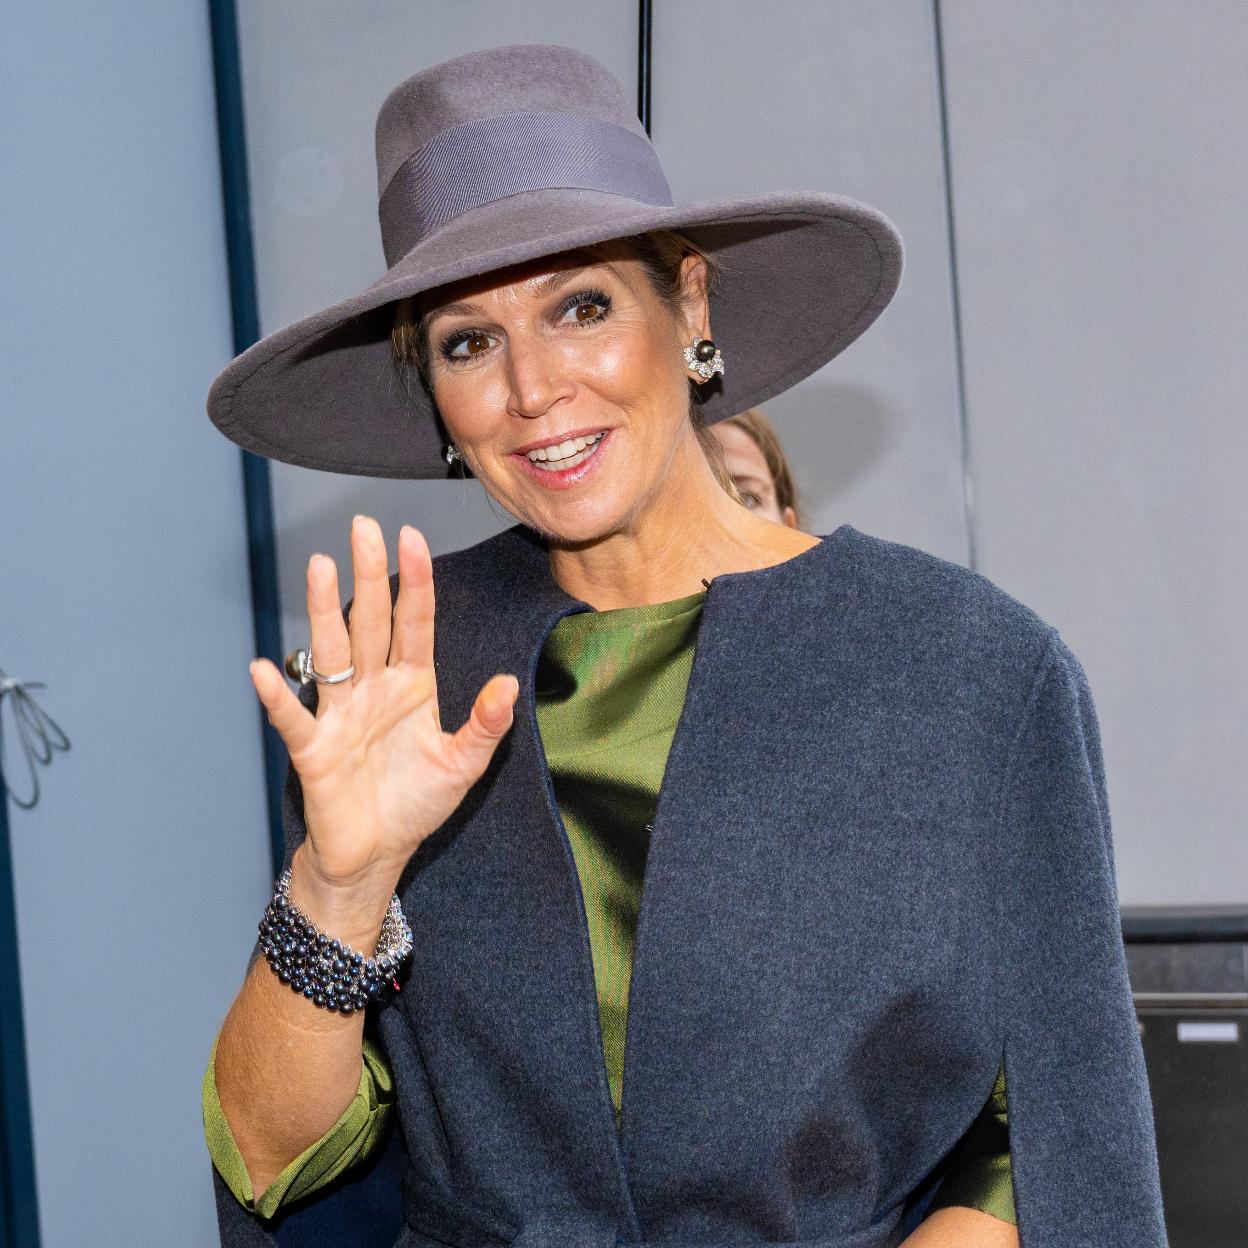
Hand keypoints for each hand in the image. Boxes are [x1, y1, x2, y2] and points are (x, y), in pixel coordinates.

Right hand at [248, 517, 518, 898]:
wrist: (377, 854)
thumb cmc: (416, 803)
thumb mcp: (464, 764)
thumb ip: (487, 725)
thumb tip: (508, 685)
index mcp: (412, 684)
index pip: (414, 622)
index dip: (415, 581)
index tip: (412, 537)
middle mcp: (373, 688)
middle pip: (370, 621)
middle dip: (368, 574)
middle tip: (363, 526)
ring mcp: (341, 713)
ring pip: (331, 652)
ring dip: (323, 611)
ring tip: (318, 566)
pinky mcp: (314, 749)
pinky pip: (294, 717)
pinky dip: (278, 695)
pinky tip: (262, 668)